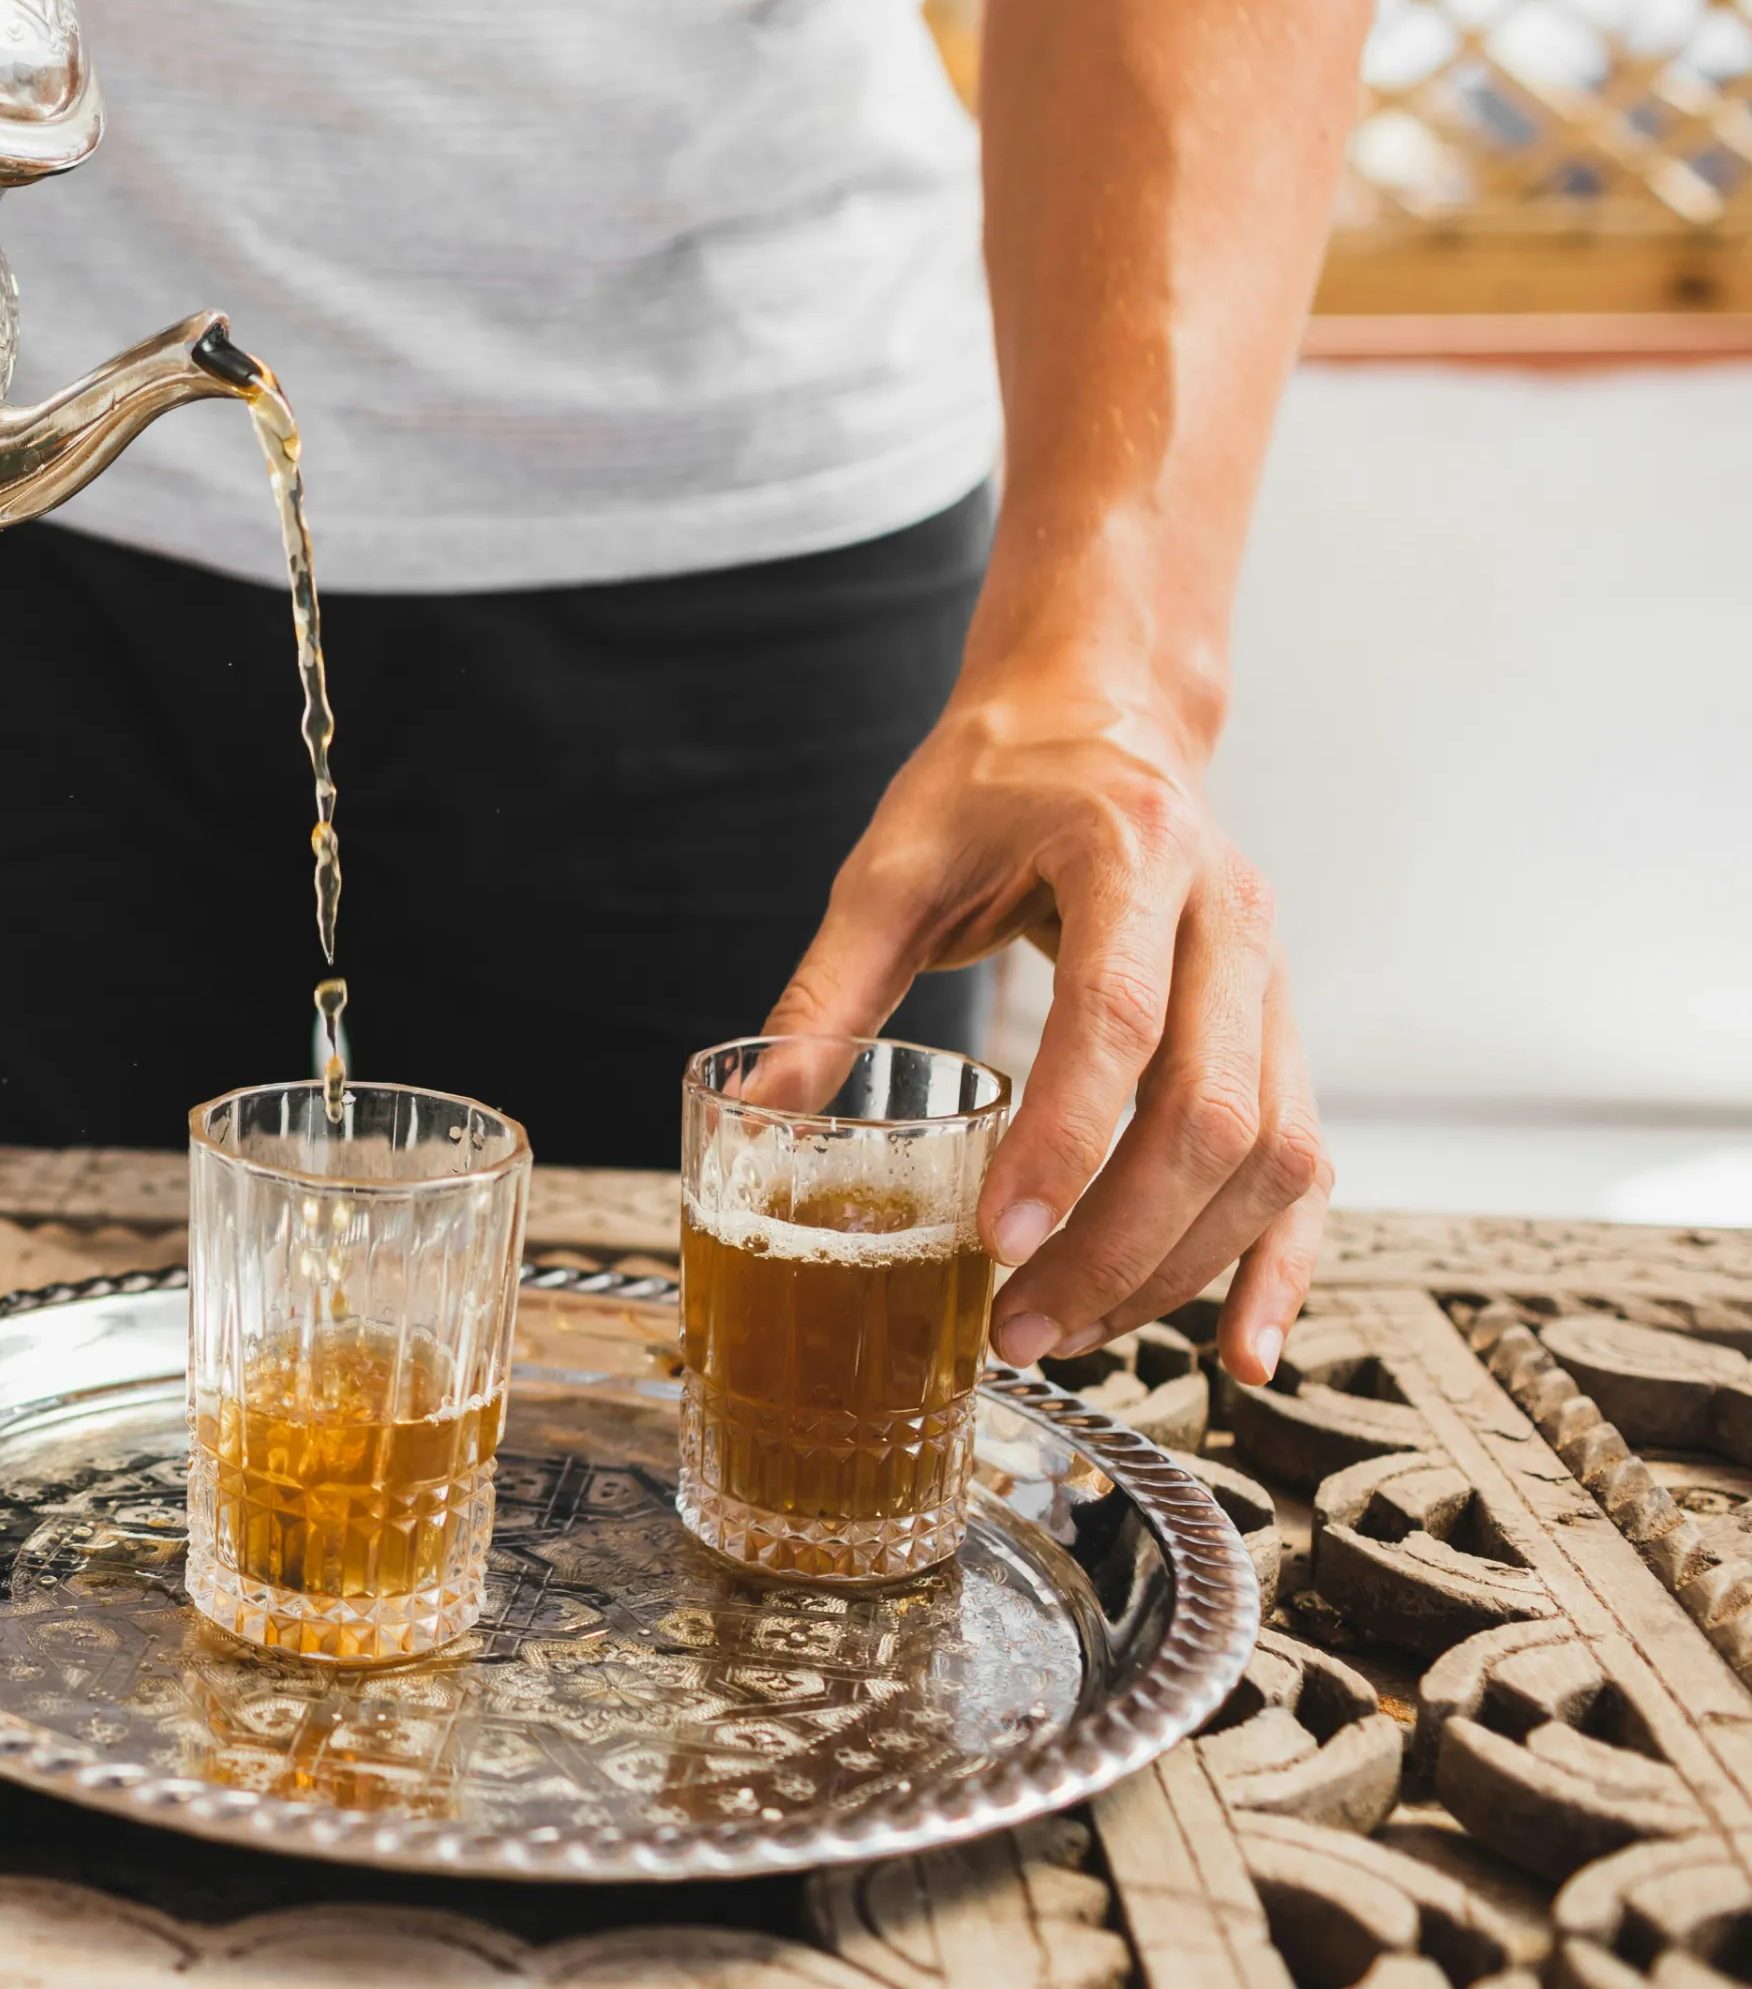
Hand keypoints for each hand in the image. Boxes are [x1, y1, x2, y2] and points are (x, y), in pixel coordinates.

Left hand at [766, 669, 1330, 1388]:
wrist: (1100, 715)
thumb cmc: (992, 785)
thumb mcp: (891, 864)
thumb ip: (828, 988)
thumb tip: (755, 1105)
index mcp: (1131, 854)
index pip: (1118, 1020)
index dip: (1066, 1140)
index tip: (998, 1239)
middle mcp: (1230, 917)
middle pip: (1212, 1110)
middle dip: (1119, 1238)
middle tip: (1021, 1322)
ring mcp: (1278, 978)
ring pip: (1273, 1152)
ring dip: (1181, 1264)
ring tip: (1073, 1331)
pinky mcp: (1287, 1031)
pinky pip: (1309, 1160)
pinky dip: (1278, 1261)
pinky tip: (1238, 1349)